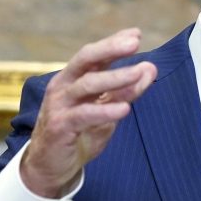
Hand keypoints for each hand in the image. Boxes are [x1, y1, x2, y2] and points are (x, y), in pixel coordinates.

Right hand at [20, 29, 156, 197]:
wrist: (51, 167)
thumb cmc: (78, 134)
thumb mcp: (106, 111)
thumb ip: (125, 92)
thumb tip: (149, 69)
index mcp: (73, 78)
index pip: (94, 55)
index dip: (113, 42)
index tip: (136, 34)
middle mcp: (64, 86)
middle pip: (86, 59)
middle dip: (110, 49)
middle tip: (134, 43)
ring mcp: (60, 105)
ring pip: (87, 84)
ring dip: (115, 78)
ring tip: (138, 73)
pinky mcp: (60, 126)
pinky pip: (85, 115)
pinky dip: (105, 111)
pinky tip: (124, 109)